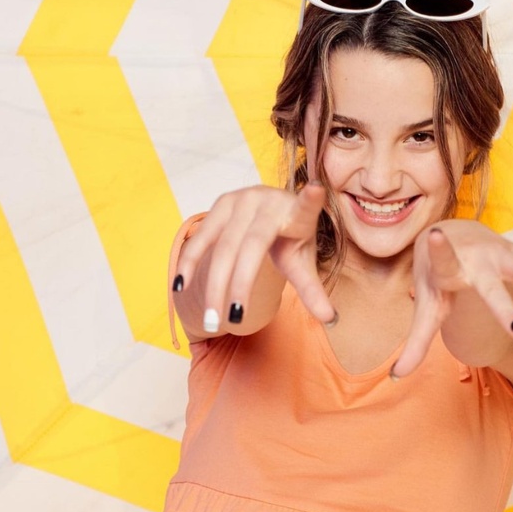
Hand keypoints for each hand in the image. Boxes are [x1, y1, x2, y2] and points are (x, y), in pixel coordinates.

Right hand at [176, 183, 335, 327]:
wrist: (271, 209)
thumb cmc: (290, 239)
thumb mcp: (303, 262)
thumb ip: (312, 291)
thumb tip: (332, 321)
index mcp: (296, 212)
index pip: (306, 207)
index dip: (311, 200)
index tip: (317, 190)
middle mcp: (268, 202)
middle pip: (250, 247)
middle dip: (238, 285)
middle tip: (232, 320)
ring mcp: (241, 200)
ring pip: (222, 246)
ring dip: (213, 284)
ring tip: (211, 320)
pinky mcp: (220, 204)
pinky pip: (201, 238)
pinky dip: (190, 263)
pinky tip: (180, 287)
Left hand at [392, 219, 512, 376]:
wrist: (451, 233)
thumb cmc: (437, 279)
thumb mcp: (427, 308)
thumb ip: (416, 344)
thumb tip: (394, 379)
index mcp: (451, 272)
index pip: (442, 264)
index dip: (439, 252)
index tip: (434, 235)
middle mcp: (478, 261)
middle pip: (495, 281)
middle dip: (511, 294)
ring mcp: (503, 255)